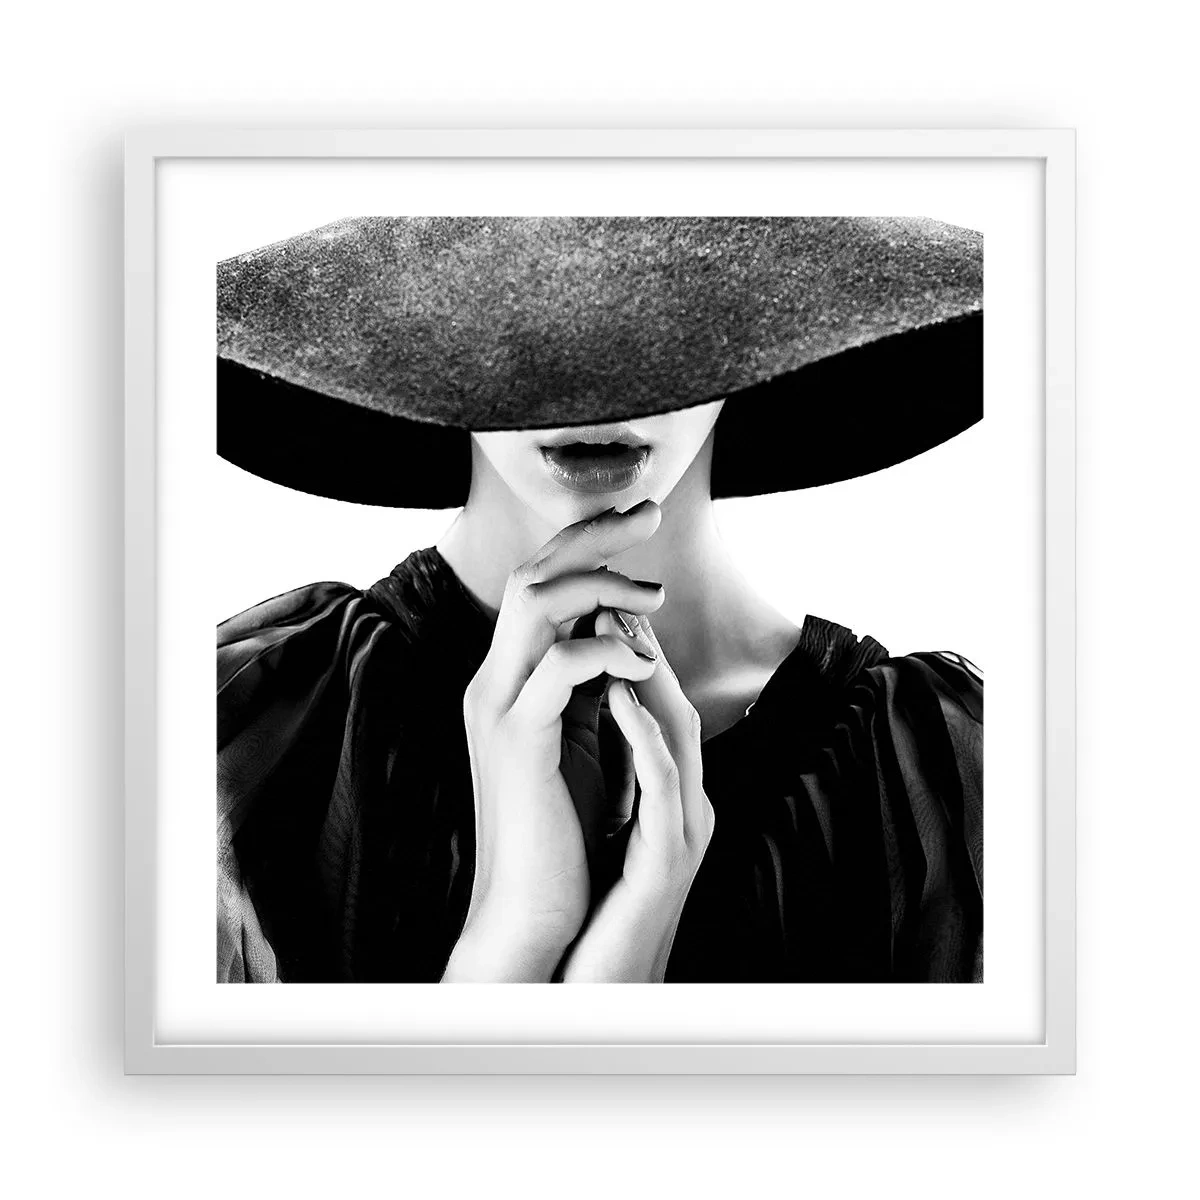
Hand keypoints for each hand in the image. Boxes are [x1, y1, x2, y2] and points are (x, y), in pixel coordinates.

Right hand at [441, 500, 665, 980]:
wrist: (533, 907)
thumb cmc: (566, 827)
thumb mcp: (584, 737)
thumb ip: (591, 683)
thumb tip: (625, 629)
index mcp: (511, 676)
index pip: (540, 582)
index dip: (586, 541)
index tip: (639, 518)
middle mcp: (495, 679)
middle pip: (534, 572)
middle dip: (594, 534)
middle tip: (651, 511)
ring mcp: (499, 705)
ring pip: (535, 602)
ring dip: (601, 583)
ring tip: (656, 595)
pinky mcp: (517, 739)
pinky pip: (556, 667)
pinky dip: (603, 652)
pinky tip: (642, 662)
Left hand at [557, 609, 714, 981]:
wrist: (584, 983)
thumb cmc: (594, 902)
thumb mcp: (606, 819)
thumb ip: (608, 763)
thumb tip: (588, 702)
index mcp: (667, 794)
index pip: (656, 705)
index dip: (632, 647)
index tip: (597, 599)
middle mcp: (685, 806)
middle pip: (677, 704)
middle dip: (646, 642)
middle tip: (612, 588)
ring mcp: (682, 833)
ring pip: (680, 736)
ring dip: (649, 673)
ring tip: (616, 620)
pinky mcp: (665, 865)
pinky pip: (661, 790)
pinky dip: (643, 738)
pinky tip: (618, 698)